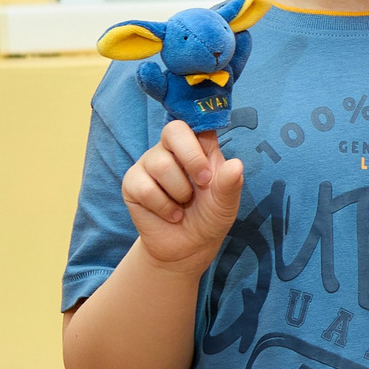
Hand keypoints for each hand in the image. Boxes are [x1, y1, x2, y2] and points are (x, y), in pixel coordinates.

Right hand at [121, 121, 243, 274]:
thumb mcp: (226, 202)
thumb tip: (236, 164)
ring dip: (179, 191)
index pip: (196, 122)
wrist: (188, 246)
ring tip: (185, 204)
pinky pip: (145, 188)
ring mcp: (149, 164)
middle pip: (174, 131)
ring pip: (160, 164)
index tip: (210, 156)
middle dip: (192, 158)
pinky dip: (163, 206)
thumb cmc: (210, 216)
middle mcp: (171, 150)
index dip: (201, 131)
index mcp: (199, 147)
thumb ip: (231, 183)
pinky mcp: (132, 183)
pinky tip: (172, 214)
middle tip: (203, 183)